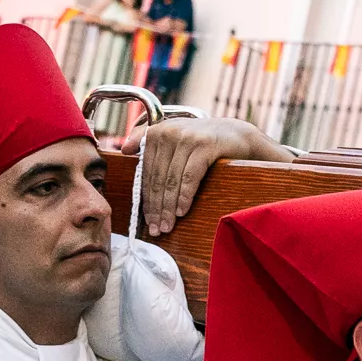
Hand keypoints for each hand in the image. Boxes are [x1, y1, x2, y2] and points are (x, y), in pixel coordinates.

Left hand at [132, 116, 291, 234]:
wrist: (236, 135)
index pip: (146, 172)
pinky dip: (184, 196)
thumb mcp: (175, 138)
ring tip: (167, 226)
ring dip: (168, 207)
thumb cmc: (203, 143)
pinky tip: (181, 211)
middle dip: (156, 207)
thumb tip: (125, 150)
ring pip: (171, 180)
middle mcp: (168, 132)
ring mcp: (186, 137)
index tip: (147, 220)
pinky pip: (189, 177)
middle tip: (157, 229)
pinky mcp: (204, 145)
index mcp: (157, 132)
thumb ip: (149, 142)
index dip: (146, 199)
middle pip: (158, 178)